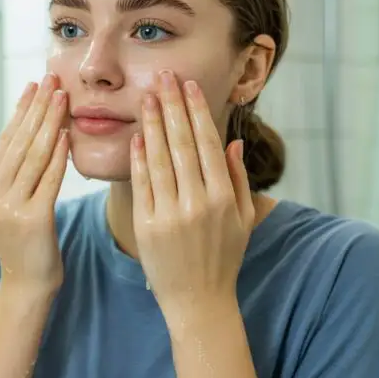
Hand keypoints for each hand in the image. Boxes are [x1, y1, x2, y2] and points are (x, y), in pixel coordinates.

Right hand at [0, 73, 68, 293]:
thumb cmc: (30, 243)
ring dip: (49, 122)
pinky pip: (48, 179)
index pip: (8, 138)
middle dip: (37, 106)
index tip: (36, 83)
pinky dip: (58, 154)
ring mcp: (10, 205)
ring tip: (61, 96)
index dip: (23, 109)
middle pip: (20, 140)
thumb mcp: (17, 203)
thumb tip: (37, 135)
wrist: (27, 285)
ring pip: (34, 155)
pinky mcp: (32, 218)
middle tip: (51, 78)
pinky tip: (67, 134)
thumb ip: (21, 174)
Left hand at [130, 71, 253, 327]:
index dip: (196, 111)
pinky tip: (136, 135)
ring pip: (159, 159)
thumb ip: (239, 179)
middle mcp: (198, 203)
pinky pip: (142, 184)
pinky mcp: (148, 226)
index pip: (207, 143)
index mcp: (224, 197)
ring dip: (152, 124)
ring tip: (147, 96)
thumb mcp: (242, 219)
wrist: (198, 301)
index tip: (188, 85)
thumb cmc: (223, 258)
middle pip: (182, 143)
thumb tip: (233, 142)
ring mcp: (171, 214)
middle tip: (163, 76)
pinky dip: (139, 158)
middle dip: (172, 105)